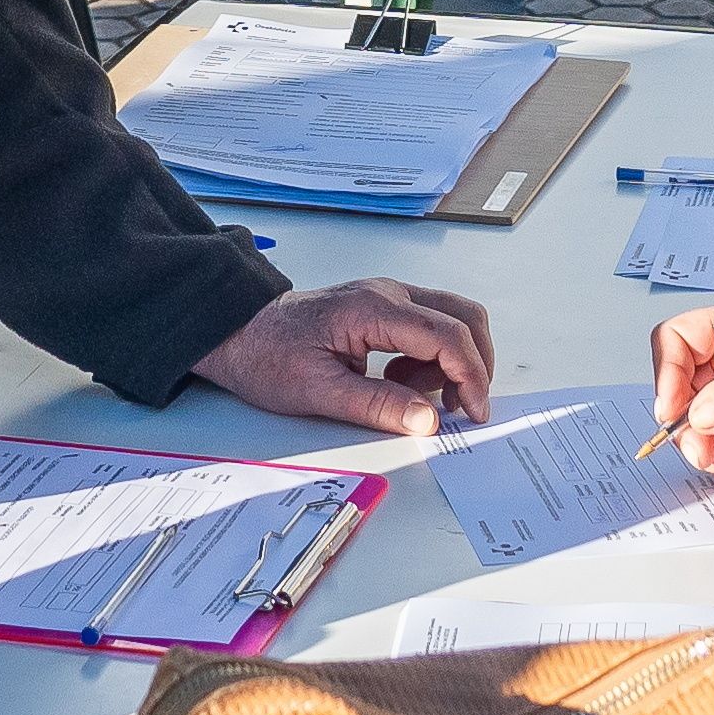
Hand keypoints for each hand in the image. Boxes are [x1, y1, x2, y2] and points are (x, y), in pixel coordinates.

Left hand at [187, 277, 498, 437]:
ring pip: (451, 320)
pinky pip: (429, 327)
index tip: (476, 412)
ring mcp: (387, 298)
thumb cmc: (268, 356)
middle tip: (463, 408)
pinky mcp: (383, 309)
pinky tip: (401, 384)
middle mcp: (388, 294)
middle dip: (474, 364)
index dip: (471, 375)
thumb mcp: (318, 391)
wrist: (238, 332)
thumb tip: (428, 420)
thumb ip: (377, 405)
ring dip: (451, 363)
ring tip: (415, 397)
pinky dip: (432, 359)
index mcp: (373, 309)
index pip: (447, 334)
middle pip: (463, 316)